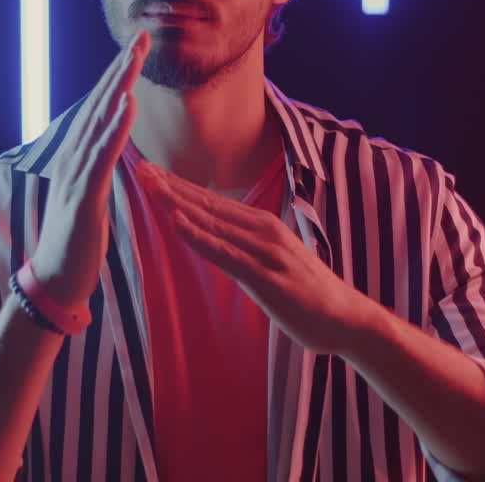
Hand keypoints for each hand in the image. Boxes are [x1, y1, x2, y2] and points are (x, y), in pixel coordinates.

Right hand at [30, 31, 149, 307]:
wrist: (54, 280)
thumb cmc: (75, 240)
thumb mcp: (90, 195)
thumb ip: (96, 166)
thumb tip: (106, 143)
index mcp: (77, 158)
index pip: (99, 110)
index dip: (116, 78)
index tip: (136, 49)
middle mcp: (73, 158)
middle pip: (98, 105)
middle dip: (119, 70)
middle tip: (141, 38)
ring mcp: (76, 175)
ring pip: (99, 122)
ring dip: (117, 87)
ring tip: (135, 57)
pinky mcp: (84, 196)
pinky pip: (101, 156)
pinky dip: (113, 128)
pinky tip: (125, 104)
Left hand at [135, 161, 369, 354]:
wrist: (346, 318)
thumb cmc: (308, 292)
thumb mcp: (273, 260)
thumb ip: (246, 247)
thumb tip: (220, 240)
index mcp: (261, 225)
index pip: (212, 202)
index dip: (178, 186)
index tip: (149, 170)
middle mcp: (262, 231)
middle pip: (207, 205)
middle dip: (171, 187)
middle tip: (138, 167)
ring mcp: (265, 252)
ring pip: (213, 224)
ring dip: (178, 204)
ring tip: (150, 186)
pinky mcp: (266, 277)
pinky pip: (226, 255)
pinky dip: (199, 237)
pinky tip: (177, 224)